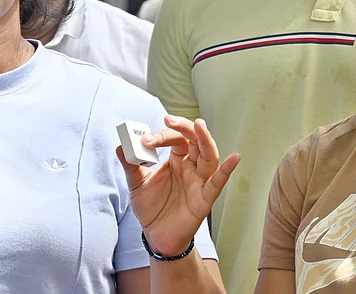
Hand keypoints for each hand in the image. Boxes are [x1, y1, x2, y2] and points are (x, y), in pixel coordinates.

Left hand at [118, 115, 239, 256]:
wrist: (156, 235)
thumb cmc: (151, 207)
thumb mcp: (136, 184)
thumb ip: (130, 165)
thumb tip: (121, 145)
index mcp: (176, 160)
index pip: (175, 139)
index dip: (161, 136)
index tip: (145, 140)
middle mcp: (191, 167)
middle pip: (195, 141)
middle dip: (185, 128)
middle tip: (170, 120)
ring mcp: (199, 182)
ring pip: (209, 157)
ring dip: (205, 140)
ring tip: (199, 125)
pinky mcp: (204, 199)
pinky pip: (217, 183)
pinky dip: (227, 171)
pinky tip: (234, 158)